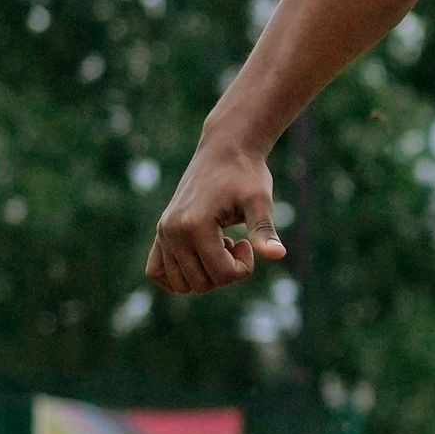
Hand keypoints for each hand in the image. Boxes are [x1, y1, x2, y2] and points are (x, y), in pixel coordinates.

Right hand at [149, 141, 282, 294]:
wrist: (225, 149)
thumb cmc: (246, 174)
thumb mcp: (260, 202)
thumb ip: (264, 230)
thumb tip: (278, 254)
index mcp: (194, 225)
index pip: (220, 275)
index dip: (243, 268)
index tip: (248, 243)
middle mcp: (172, 231)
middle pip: (200, 284)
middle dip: (225, 272)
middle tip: (235, 243)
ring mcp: (163, 232)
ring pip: (180, 284)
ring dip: (204, 273)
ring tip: (217, 246)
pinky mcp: (161, 231)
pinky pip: (156, 272)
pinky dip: (178, 276)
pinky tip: (200, 258)